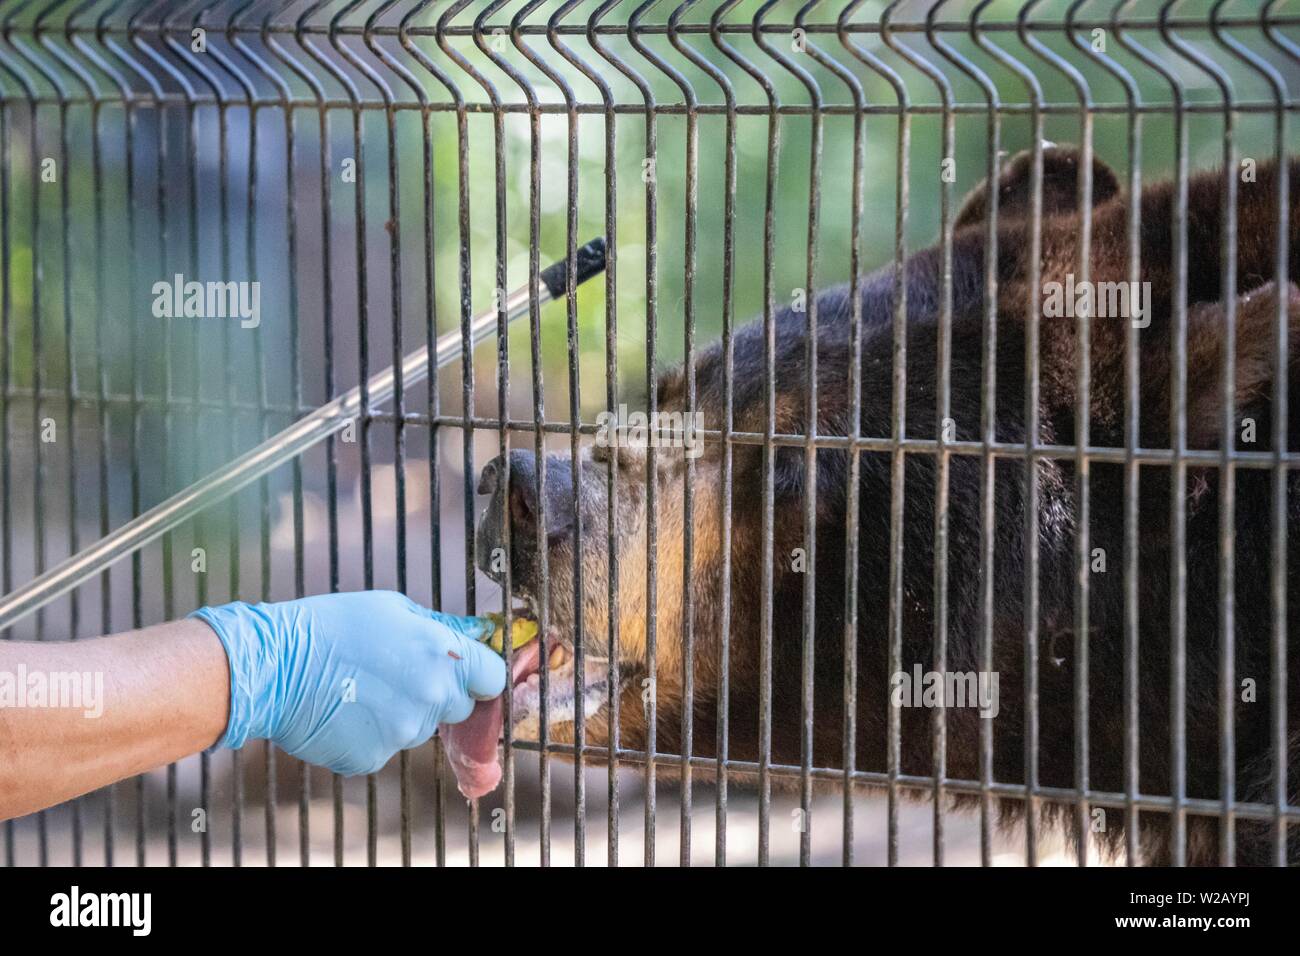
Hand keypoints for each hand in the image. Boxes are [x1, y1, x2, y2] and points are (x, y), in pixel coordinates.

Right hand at [191, 591, 505, 775]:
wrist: (274, 666)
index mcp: (444, 654)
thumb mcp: (394, 608)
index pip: (493, 679)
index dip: (479, 675)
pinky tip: (344, 710)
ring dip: (403, 713)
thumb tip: (477, 634)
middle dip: (440, 695)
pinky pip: (385, 748)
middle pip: (459, 708)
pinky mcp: (373, 759)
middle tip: (399, 675)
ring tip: (362, 688)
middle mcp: (432, 697)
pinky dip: (370, 734)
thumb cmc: (333, 625)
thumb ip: (441, 627)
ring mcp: (403, 733)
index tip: (464, 671)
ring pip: (420, 729)